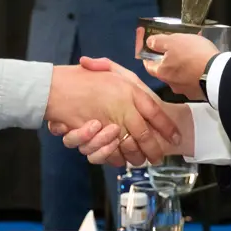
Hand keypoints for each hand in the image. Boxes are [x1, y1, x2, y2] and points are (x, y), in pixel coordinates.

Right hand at [44, 63, 179, 163]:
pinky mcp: (96, 137)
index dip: (167, 126)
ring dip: (136, 156)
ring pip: (129, 146)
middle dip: (155, 148)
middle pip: (146, 134)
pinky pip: (110, 153)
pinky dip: (115, 157)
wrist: (54, 87)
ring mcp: (109, 123)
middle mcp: (123, 107)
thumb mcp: (109, 70)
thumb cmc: (83, 77)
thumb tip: (145, 92)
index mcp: (129, 90)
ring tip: (141, 160)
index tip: (176, 136)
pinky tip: (119, 159)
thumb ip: (127, 78)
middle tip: (159, 156)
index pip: (155, 110)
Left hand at [142, 32, 220, 99]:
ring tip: (192, 55)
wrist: (218, 73)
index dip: (148, 56)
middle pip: (165, 71)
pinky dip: (194, 72)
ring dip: (183, 67)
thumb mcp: (174, 41)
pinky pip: (193, 80)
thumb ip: (158, 41)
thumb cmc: (193, 55)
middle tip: (175, 49)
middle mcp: (171, 84)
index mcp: (162, 72)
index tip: (151, 49)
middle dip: (168, 60)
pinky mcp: (199, 92)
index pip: (148, 66)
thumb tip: (149, 43)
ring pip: (180, 76)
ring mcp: (186, 90)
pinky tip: (201, 65)